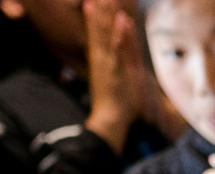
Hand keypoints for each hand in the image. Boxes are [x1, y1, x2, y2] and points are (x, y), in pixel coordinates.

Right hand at [79, 0, 147, 150]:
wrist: (111, 121)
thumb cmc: (116, 106)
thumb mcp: (115, 84)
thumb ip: (113, 71)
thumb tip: (113, 63)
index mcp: (102, 61)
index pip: (99, 34)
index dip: (96, 17)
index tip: (93, 2)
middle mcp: (102, 59)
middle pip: (100, 29)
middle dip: (99, 10)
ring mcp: (108, 63)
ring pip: (106, 34)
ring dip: (106, 15)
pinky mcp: (115, 70)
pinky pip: (118, 48)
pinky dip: (119, 34)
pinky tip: (121, 20)